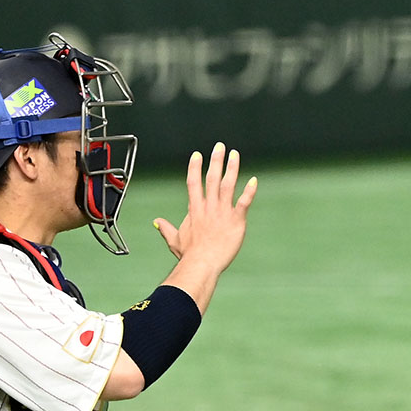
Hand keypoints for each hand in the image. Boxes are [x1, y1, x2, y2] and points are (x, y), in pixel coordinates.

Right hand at [154, 142, 256, 273]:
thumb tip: (157, 222)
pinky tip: (254, 180)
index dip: (195, 167)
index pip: (193, 182)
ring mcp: (223, 212)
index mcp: (195, 209)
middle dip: (215, 160)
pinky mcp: (236, 220)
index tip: (197, 155)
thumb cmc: (189, 255)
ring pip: (228, 185)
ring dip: (232, 168)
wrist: (202, 264)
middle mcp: (209, 207)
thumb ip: (166, 228)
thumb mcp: (175, 240)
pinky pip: (244, 202)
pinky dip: (249, 191)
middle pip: (211, 178)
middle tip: (219, 146)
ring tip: (235, 154)